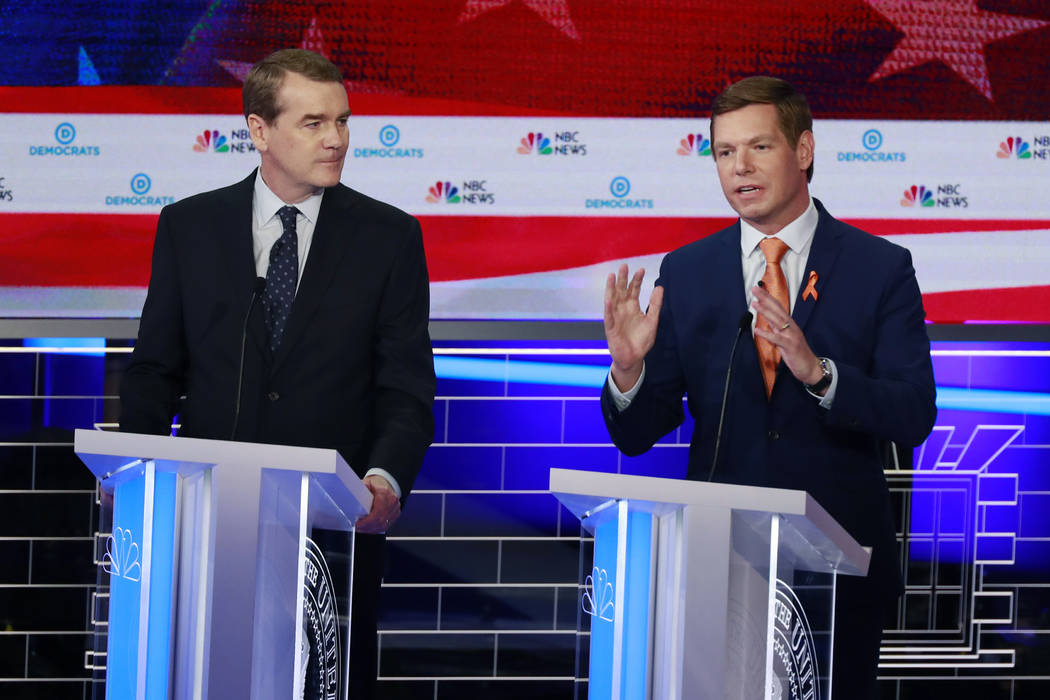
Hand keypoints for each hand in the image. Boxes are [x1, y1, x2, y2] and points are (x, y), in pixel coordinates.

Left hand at [355, 474, 401, 533]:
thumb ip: (361, 489)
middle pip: (380, 520)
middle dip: (367, 526)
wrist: (386, 484)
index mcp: (385, 493)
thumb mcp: (367, 483)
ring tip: (362, 529)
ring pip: (384, 525)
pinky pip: (386, 526)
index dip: (368, 521)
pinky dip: (377, 529)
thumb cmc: (376, 485)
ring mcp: (395, 508)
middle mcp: (392, 501)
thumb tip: (352, 494)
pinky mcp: (395, 514)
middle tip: (358, 527)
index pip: (378, 511)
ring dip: (371, 529)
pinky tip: (369, 529)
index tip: (359, 524)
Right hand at [603, 264, 663, 390]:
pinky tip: (609, 299)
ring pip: (612, 299)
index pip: (634, 290)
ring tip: (612, 276)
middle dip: (623, 278)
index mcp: (633, 307)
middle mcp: (623, 309)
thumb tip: (660, 287)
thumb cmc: (641, 340)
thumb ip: (656, 305)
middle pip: (622, 290)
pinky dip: (609, 308)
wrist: (633, 358)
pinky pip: (609, 316)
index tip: (641, 269)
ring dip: (612, 288)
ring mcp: (616, 317)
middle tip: (624, 265)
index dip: (637, 280)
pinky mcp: (611, 328)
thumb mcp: (652, 320)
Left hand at [750, 284, 824, 387]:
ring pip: (777, 321)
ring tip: (754, 304)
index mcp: (790, 324)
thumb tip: (767, 320)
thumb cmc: (797, 353)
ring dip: (765, 311)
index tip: (758, 289)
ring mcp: (791, 336)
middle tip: (755, 289)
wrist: (810, 367)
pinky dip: (767, 334)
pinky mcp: (790, 346)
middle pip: (777, 310)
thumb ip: (777, 328)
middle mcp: (791, 327)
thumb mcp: (786, 337)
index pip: (778, 307)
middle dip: (766, 299)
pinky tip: (757, 330)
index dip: (768, 298)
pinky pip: (777, 339)